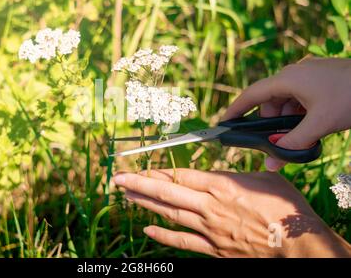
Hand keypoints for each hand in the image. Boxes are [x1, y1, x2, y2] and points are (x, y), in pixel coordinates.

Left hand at [113, 169, 350, 257]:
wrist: (299, 246)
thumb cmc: (287, 209)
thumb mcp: (266, 179)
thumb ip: (240, 174)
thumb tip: (227, 172)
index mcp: (222, 186)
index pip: (181, 176)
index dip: (157, 171)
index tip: (140, 167)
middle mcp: (210, 207)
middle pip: (167, 193)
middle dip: (139, 184)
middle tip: (117, 178)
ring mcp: (210, 230)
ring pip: (170, 215)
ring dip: (145, 205)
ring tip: (126, 196)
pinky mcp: (214, 249)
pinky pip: (183, 242)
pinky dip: (164, 236)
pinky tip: (147, 230)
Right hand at [222, 57, 350, 170]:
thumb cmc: (350, 98)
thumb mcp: (319, 125)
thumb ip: (292, 144)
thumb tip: (271, 164)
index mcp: (288, 78)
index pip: (252, 95)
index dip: (236, 110)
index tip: (224, 123)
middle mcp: (295, 72)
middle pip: (271, 100)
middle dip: (272, 122)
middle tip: (280, 141)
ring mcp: (309, 73)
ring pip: (287, 99)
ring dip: (289, 118)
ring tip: (304, 132)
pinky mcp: (320, 77)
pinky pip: (300, 96)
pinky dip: (301, 111)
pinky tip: (313, 122)